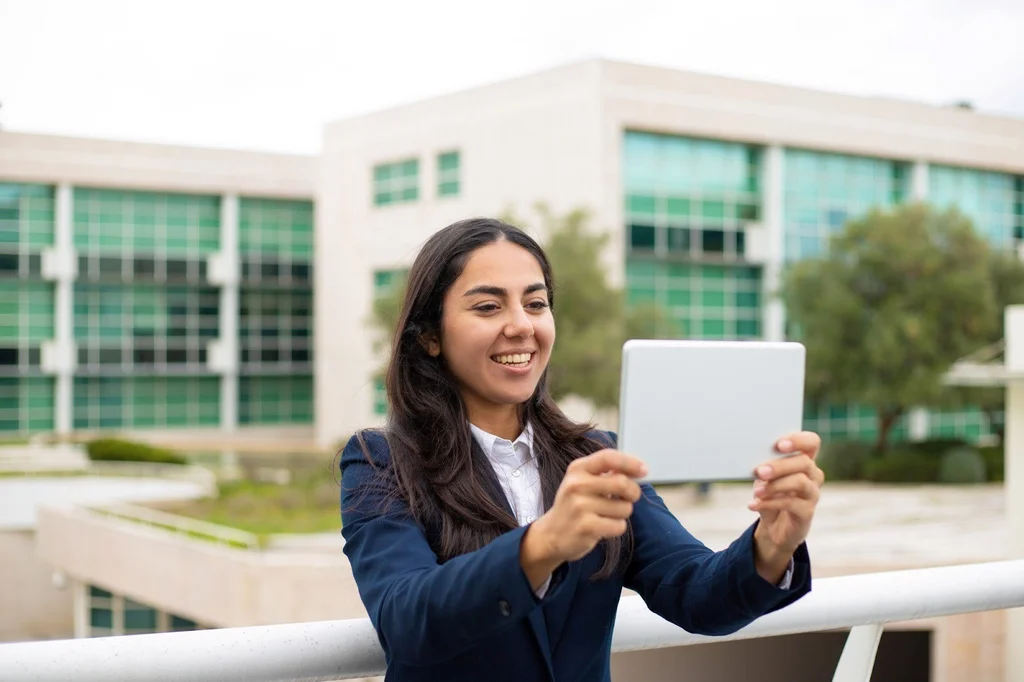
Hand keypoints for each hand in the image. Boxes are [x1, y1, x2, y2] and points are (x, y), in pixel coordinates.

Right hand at [520, 449, 646, 588]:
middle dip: (633, 492)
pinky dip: (617, 527)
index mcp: (577, 469)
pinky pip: (619, 525)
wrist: (551, 535)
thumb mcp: (582, 482)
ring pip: (624, 507)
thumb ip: (605, 473)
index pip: (608, 457)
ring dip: (622, 513)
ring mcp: (580, 506)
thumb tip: (638, 469)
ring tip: (607, 515)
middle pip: (621, 482)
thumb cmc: (574, 505)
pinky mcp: (586, 527)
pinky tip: (603, 527)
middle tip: (629, 498)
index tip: (644, 470)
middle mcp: (576, 485)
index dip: (630, 463)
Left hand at [749, 432, 824, 582]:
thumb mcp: (764, 478)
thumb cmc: (770, 493)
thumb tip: (755, 463)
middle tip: (760, 472)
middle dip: (780, 465)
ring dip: (775, 485)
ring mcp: (813, 493)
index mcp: (804, 459)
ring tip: (756, 491)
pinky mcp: (807, 512)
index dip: (799, 440)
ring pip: (800, 482)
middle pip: (804, 462)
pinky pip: (792, 504)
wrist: (774, 527)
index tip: (779, 445)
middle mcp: (813, 474)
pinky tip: (753, 504)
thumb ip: (764, 467)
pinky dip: (769, 503)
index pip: (812, 442)